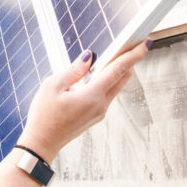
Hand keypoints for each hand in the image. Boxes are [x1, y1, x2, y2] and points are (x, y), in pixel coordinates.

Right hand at [17, 39, 151, 160]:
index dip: (133, 55)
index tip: (145, 44)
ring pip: (115, 86)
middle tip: (132, 44)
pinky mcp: (95, 116)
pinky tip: (99, 74)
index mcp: (91, 96)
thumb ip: (73, 70)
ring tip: (114, 55)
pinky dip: (107, 82)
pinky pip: (107, 94)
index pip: (118, 70)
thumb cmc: (44, 116)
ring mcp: (99, 112)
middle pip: (122, 78)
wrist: (42, 143)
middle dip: (129, 60)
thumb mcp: (52, 86)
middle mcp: (100, 105)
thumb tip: (89, 57)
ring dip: (117, 71)